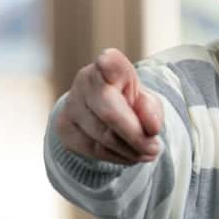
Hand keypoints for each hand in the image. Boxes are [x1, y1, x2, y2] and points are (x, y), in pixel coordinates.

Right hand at [55, 48, 163, 164]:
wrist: (100, 113)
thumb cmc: (129, 102)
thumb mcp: (147, 102)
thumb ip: (151, 111)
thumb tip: (151, 127)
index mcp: (110, 65)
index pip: (108, 62)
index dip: (107, 64)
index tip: (105, 61)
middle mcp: (86, 80)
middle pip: (109, 113)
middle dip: (135, 136)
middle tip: (154, 149)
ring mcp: (71, 104)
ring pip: (103, 137)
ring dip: (130, 151)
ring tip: (146, 153)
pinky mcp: (64, 127)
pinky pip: (93, 150)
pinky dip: (116, 157)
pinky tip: (128, 155)